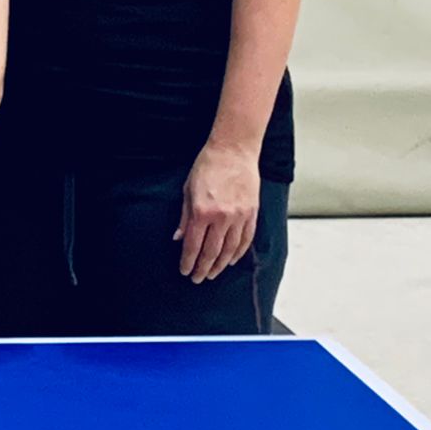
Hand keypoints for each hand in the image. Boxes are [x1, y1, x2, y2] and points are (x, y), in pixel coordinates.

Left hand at [174, 140, 259, 282]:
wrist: (233, 151)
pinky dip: (238, 253)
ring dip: (220, 265)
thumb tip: (178, 239)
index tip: (185, 271)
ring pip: (230, 250)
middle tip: (197, 278)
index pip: (193, 245)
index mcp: (202, 212)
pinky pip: (246, 240)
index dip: (188, 261)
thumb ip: (184, 218)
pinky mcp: (252, 213)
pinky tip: (230, 260)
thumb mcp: (187, 190)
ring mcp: (239, 216)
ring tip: (212, 273)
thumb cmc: (207, 167)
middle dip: (203, 268)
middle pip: (212, 252)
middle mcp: (222, 217)